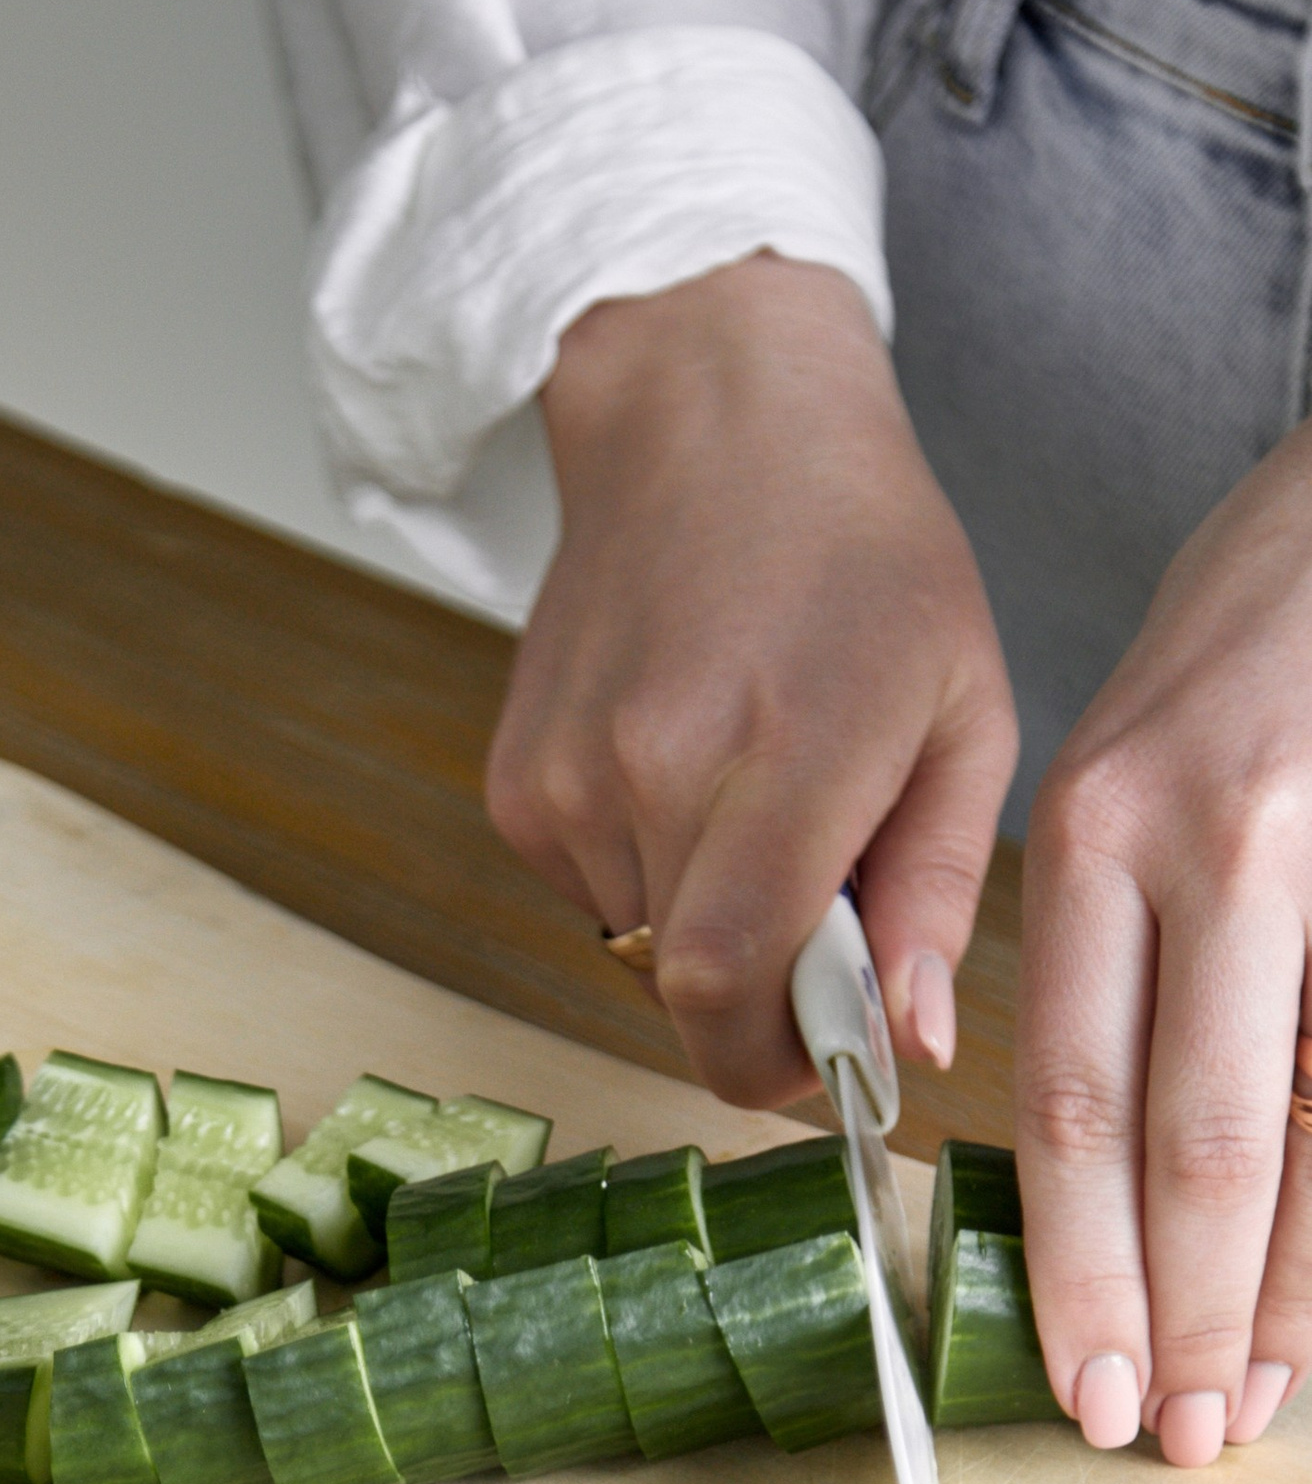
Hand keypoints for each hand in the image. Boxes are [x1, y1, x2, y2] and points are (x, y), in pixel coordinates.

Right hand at [492, 256, 1016, 1102]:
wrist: (710, 420)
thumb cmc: (863, 553)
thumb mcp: (966, 709)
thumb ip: (934, 887)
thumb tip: (910, 1042)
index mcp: (783, 753)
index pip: (730, 989)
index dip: (773, 1063)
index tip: (826, 1061)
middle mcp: (649, 772)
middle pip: (685, 987)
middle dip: (760, 991)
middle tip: (821, 909)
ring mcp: (565, 779)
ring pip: (639, 946)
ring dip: (706, 919)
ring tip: (755, 802)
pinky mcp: (516, 783)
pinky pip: (590, 893)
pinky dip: (649, 873)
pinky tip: (687, 771)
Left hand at [1017, 427, 1311, 1465]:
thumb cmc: (1249, 653)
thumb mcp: (1128, 774)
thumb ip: (1114, 955)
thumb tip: (1108, 1176)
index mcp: (1103, 830)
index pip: (1085, 1099)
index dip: (1086, 1262)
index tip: (1082, 1381)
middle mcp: (1219, 840)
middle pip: (1198, 1135)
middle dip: (1181, 1308)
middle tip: (1166, 1438)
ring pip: (1311, 1121)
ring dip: (1289, 1284)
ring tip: (1254, 1403)